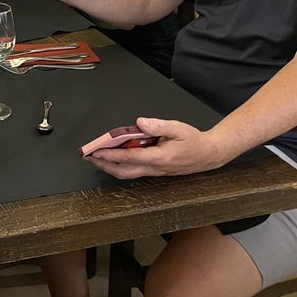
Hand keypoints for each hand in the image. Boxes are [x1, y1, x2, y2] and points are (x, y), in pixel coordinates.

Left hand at [84, 117, 225, 178]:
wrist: (208, 155)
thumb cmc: (194, 141)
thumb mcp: (178, 128)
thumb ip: (159, 125)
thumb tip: (140, 122)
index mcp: (159, 157)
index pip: (129, 157)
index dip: (111, 155)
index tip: (96, 151)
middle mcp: (154, 168)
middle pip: (123, 171)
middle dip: (103, 164)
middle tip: (88, 156)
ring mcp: (154, 171)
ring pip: (127, 173)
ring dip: (109, 166)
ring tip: (95, 157)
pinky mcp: (154, 171)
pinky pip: (133, 171)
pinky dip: (119, 166)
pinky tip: (112, 159)